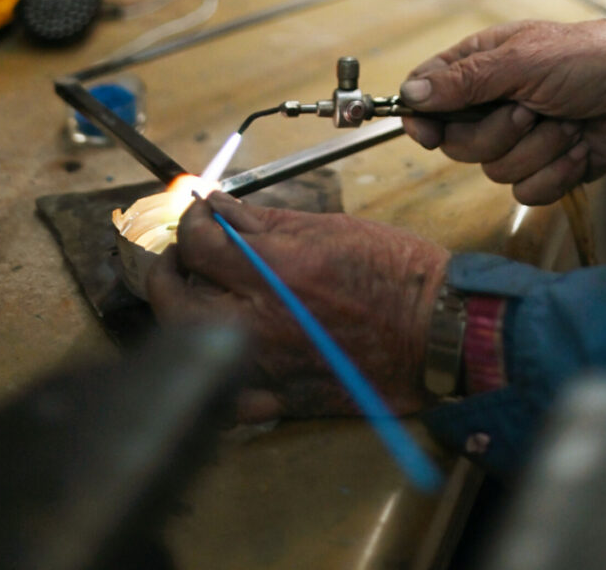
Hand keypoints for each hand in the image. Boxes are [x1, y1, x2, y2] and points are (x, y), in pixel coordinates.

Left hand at [148, 192, 448, 421]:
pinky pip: (222, 394)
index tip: (199, 211)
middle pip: (174, 297)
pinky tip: (220, 346)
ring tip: (199, 292)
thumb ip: (267, 221)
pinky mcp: (278, 399)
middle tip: (184, 252)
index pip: (199, 242)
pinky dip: (211, 367)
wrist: (435, 331)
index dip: (191, 219)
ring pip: (187, 345)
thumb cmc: (395, 272)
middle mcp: (261, 321)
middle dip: (170, 267)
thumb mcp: (331, 227)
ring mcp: (265, 366)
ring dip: (182, 312)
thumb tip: (221, 207)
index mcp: (275, 270)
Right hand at [400, 19, 605, 204]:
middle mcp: (494, 103)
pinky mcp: (547, 167)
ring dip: (537, 150)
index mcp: (480, 65)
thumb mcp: (522, 61)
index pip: (426, 94)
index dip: (422, 117)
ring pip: (494, 171)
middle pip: (457, 144)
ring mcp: (520, 138)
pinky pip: (528, 192)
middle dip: (498, 134)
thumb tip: (410, 94)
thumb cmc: (590, 60)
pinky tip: (580, 147)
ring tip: (567, 123)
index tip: (429, 132)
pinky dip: (557, 172)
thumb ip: (464, 80)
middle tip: (531, 110)